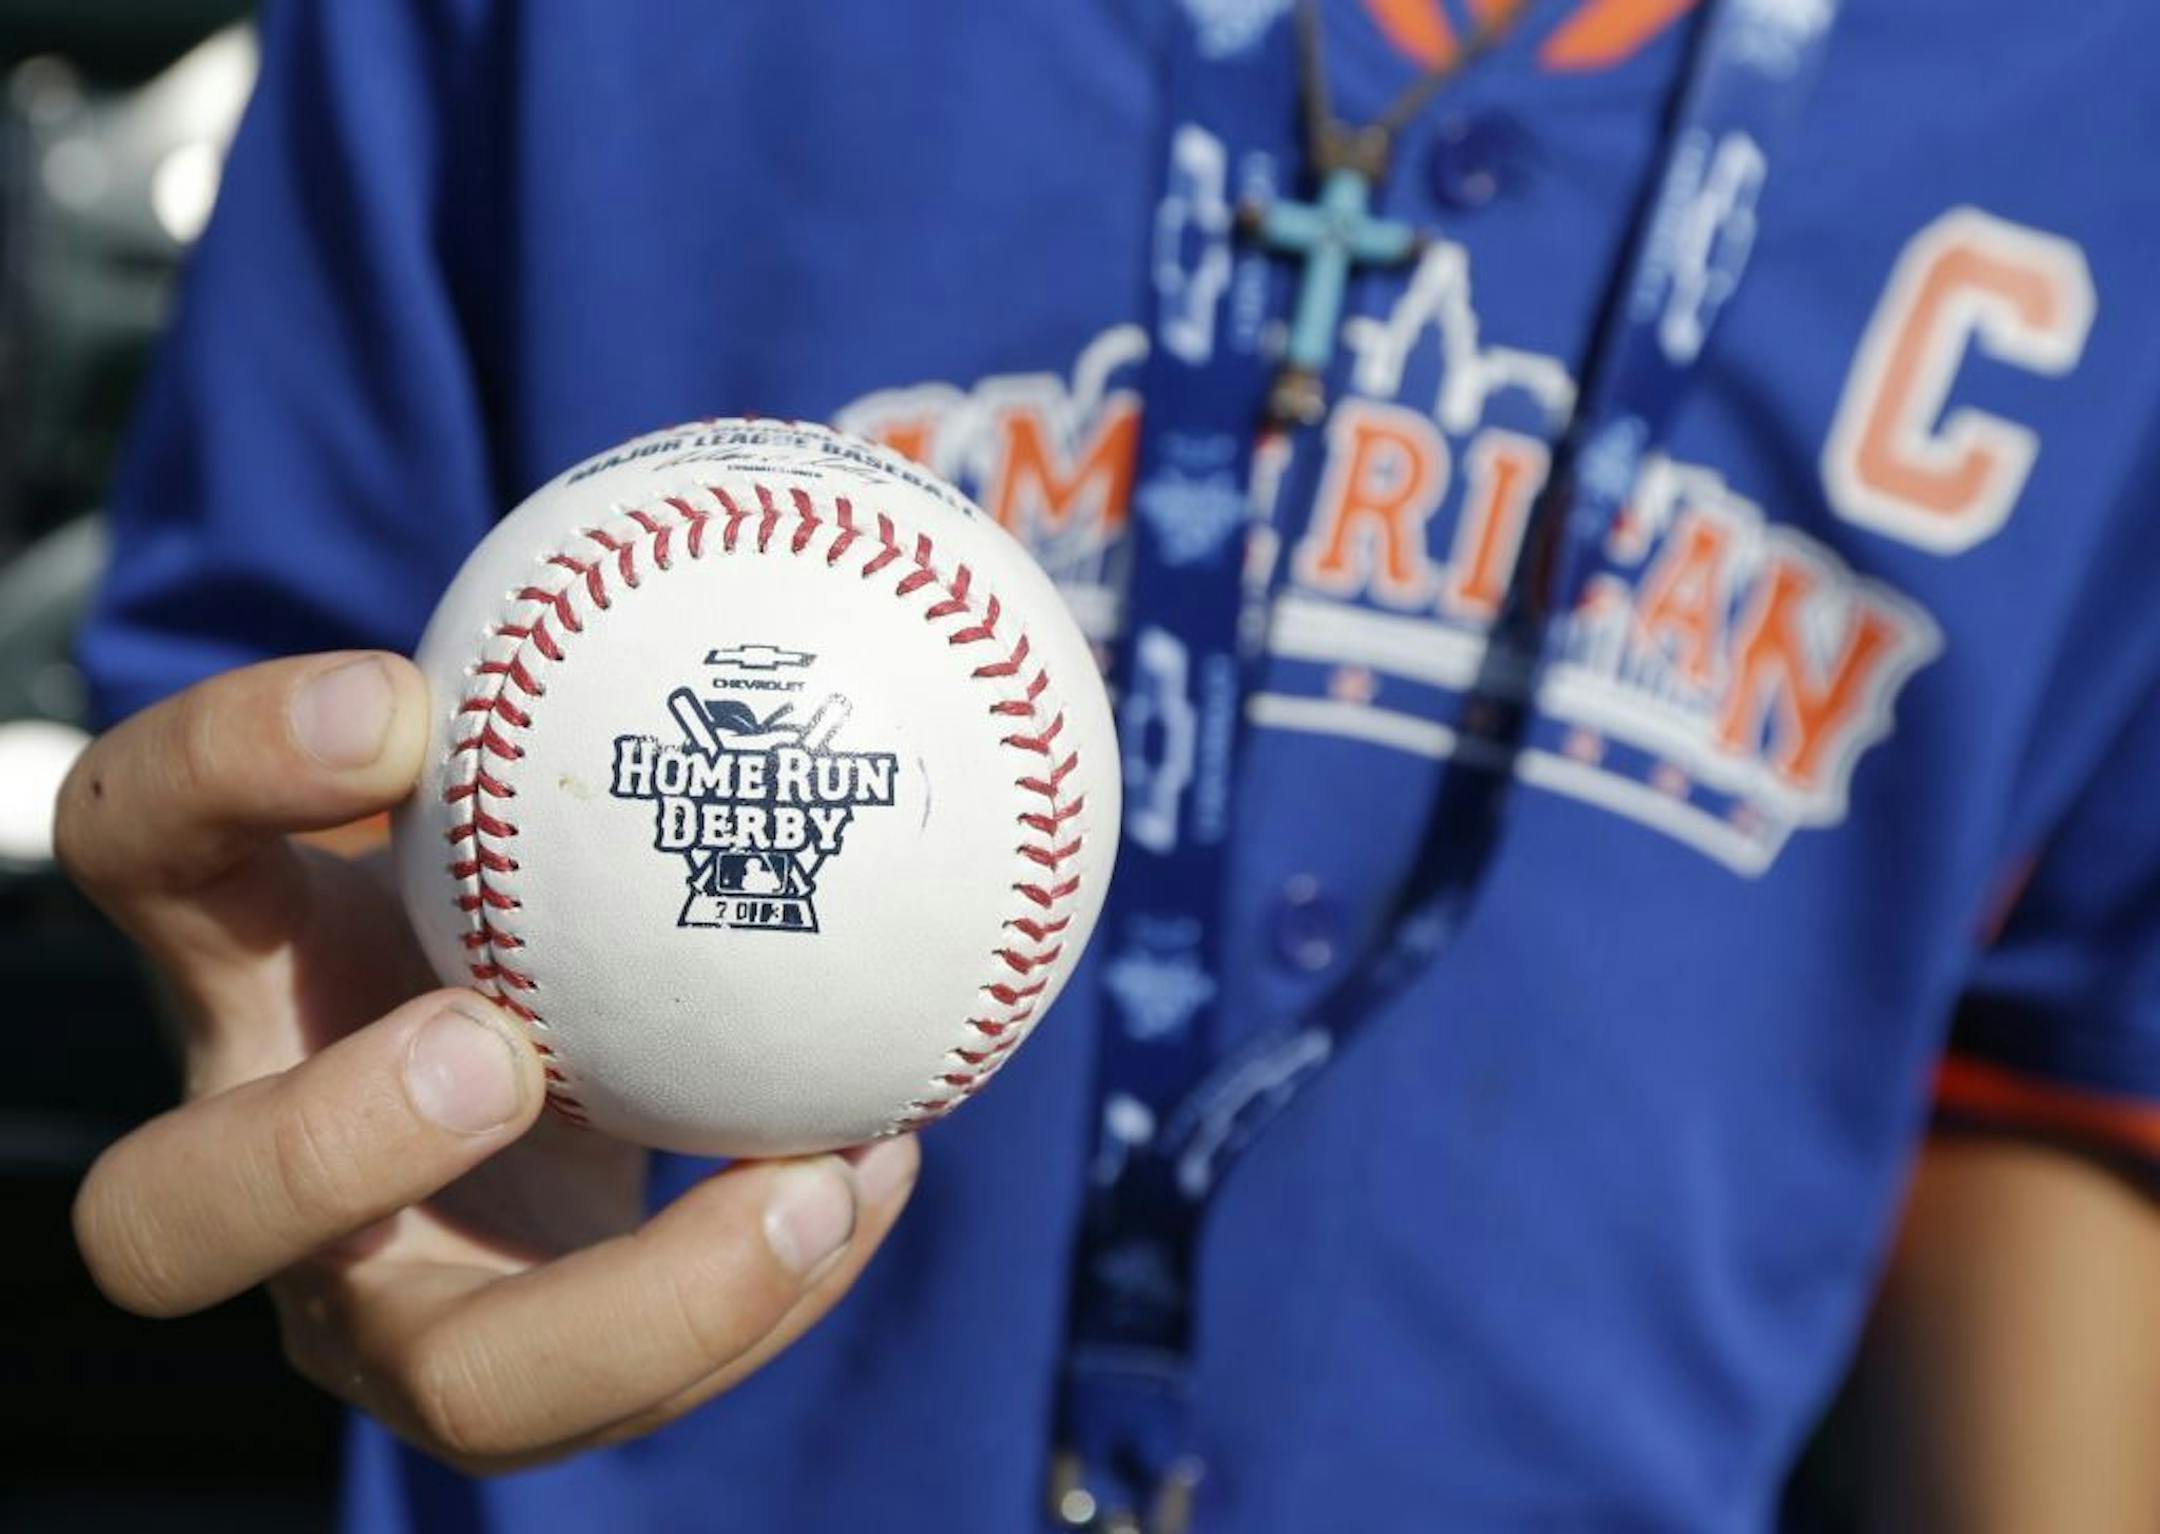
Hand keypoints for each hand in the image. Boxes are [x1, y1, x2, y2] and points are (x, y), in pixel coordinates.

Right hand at [58, 653, 918, 1471]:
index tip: (394, 700)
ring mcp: (386, 1298)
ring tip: (818, 1174)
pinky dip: (774, 1284)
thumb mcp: (546, 771)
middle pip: (170, 1216)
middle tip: (495, 1047)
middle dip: (320, 1147)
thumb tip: (852, 517)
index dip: (221, 769)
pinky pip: (638, 1385)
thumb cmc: (546, 869)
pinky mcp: (518, 1374)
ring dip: (644, 1300)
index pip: (140, 838)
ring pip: (456, 1383)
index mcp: (239, 953)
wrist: (566, 1044)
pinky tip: (885, 1164)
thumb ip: (613, 674)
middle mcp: (262, 1155)